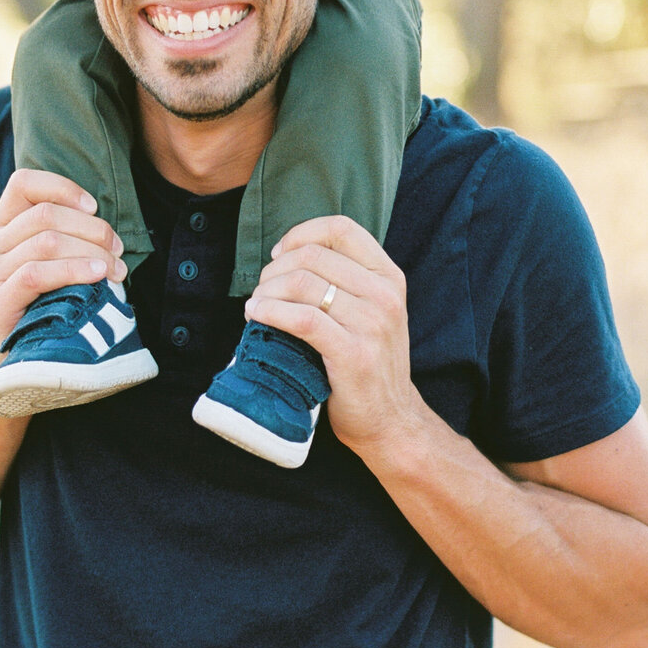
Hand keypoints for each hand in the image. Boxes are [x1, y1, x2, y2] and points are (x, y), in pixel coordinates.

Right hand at [0, 170, 126, 374]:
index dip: (62, 187)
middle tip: (118, 249)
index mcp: (1, 230)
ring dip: (91, 250)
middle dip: (91, 228)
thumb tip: (108, 227)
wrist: (14, 373)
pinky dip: (74, 270)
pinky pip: (37, 274)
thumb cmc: (43, 315)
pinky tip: (98, 277)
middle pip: (45, 213)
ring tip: (115, 269)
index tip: (94, 206)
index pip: (23, 183)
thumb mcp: (51, 270)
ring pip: (45, 241)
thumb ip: (65, 241)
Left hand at [244, 216, 424, 460]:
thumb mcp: (371, 310)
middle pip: (313, 256)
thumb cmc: (368, 361)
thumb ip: (345, 279)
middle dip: (275, 269)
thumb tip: (288, 254)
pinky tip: (257, 317)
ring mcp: (372, 324)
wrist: (390, 419)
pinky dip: (270, 312)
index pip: (341, 228)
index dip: (302, 234)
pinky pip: (301, 318)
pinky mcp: (353, 353)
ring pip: (302, 284)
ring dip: (267, 292)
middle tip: (262, 289)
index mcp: (389, 276)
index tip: (280, 253)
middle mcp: (385, 295)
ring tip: (257, 306)